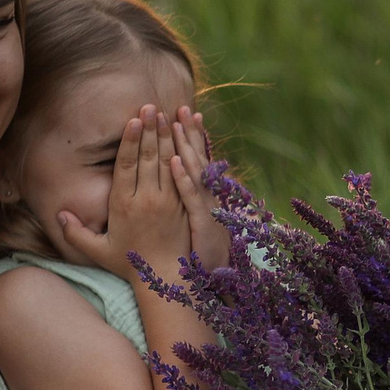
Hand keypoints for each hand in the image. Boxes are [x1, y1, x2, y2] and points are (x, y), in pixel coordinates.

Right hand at [58, 104, 190, 279]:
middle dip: (150, 130)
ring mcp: (168, 202)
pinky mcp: (185, 205)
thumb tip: (59, 215)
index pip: (127, 166)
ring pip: (168, 162)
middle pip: (149, 158)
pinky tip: (184, 139)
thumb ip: (76, 233)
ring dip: (167, 137)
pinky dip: (185, 154)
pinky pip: (185, 174)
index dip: (131, 141)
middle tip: (151, 106)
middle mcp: (147, 200)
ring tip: (166, 114)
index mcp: (123, 206)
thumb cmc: (130, 264)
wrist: (167, 278)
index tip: (133, 120)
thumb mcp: (98, 251)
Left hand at [168, 104, 231, 269]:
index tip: (182, 114)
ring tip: (175, 123)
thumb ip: (190, 204)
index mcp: (203, 197)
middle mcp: (208, 198)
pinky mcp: (204, 223)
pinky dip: (184, 178)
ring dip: (186, 146)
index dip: (190, 137)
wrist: (215, 282)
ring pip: (195, 171)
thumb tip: (180, 186)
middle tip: (182, 106)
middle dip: (188, 132)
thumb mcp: (197, 226)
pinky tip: (174, 161)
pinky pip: (191, 197)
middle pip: (197, 158)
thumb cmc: (200, 257)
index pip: (195, 160)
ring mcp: (207, 209)